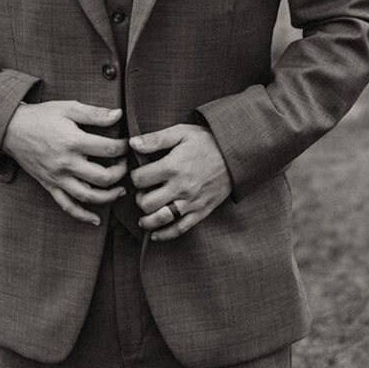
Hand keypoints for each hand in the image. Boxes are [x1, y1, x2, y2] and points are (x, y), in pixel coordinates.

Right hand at [2, 100, 127, 225]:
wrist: (10, 129)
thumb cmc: (41, 116)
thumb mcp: (68, 108)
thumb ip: (94, 113)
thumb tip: (119, 115)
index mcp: (73, 141)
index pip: (109, 149)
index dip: (123, 147)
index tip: (126, 143)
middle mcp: (66, 163)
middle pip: (103, 177)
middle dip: (121, 172)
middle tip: (124, 164)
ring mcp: (58, 177)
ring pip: (88, 196)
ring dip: (109, 196)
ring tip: (120, 190)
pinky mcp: (49, 186)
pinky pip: (67, 206)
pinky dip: (83, 216)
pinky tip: (96, 220)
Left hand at [130, 123, 232, 240]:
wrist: (236, 154)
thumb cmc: (207, 142)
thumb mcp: (181, 133)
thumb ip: (156, 138)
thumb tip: (132, 143)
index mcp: (173, 166)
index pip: (140, 179)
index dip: (134, 176)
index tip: (138, 174)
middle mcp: (181, 187)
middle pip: (147, 202)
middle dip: (139, 198)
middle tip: (142, 193)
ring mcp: (191, 202)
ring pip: (160, 219)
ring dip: (146, 220)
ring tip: (143, 215)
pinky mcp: (201, 211)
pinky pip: (180, 229)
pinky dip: (164, 234)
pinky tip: (154, 233)